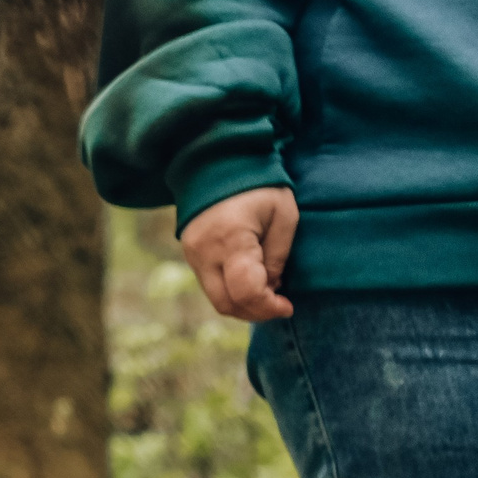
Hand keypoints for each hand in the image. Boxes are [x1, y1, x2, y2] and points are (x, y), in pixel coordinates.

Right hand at [180, 186, 297, 321]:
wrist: (219, 165)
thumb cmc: (260, 186)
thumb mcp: (284, 216)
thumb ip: (278, 256)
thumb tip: (271, 287)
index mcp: (232, 239)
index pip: (246, 291)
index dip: (268, 307)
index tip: (287, 306)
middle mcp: (205, 252)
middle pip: (226, 304)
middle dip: (255, 312)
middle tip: (278, 306)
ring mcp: (193, 255)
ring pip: (216, 299)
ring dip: (243, 304)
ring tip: (267, 294)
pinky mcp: (190, 255)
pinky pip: (210, 286)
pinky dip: (232, 292)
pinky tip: (250, 282)